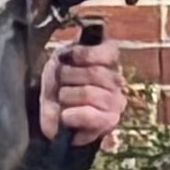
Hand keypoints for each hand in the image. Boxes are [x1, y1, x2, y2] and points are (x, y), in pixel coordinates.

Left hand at [36, 22, 130, 149]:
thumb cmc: (58, 88)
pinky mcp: (109, 122)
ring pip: (88, 93)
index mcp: (108, 61)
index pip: (109, 51)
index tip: (69, 58)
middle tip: (60, 84)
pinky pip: (89, 115)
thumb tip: (74, 47)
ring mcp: (116, 101)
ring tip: (63, 101)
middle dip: (68, 78)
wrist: (53, 119)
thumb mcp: (58, 65)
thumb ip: (66, 55)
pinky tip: (66, 116)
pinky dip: (71, 115)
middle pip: (94, 73)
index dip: (86, 54)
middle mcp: (117, 80)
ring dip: (66, 97)